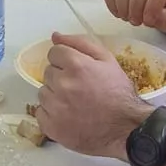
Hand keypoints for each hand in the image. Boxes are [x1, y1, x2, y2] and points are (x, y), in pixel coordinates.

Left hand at [38, 33, 146, 158]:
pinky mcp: (51, 127)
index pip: (54, 53)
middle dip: (61, 77)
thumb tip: (55, 36)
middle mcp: (62, 84)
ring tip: (74, 103)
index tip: (76, 70)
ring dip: (55, 95)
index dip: (66, 60)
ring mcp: (55, 107)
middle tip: (79, 88)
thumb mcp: (107, 60)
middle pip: (48, 72)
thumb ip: (80, 43)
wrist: (125, 129)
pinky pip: (40, 112)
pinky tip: (67, 116)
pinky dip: (51, 114)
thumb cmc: (118, 93)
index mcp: (76, 65)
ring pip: (43, 92)